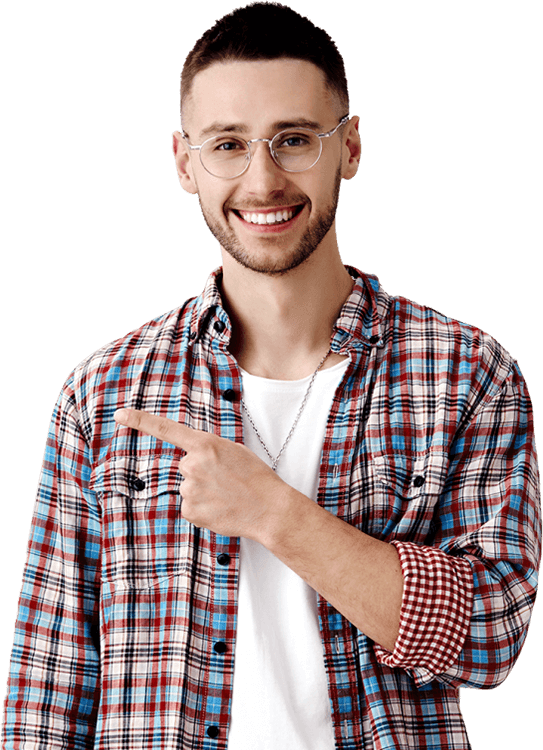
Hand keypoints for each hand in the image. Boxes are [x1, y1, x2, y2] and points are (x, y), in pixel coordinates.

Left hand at [113, 408, 287, 539]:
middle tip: (226, 481)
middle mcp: (193, 464)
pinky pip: (190, 507)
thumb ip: (208, 451)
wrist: (269, 508)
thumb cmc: (256, 478)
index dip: (140, 421)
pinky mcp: (190, 511)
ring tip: (227, 496)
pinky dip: (203, 509)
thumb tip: (192, 459)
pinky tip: (221, 509)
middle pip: (186, 466)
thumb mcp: (234, 452)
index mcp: (205, 445)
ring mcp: (190, 489)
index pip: (166, 429)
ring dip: (204, 493)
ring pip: (189, 488)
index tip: (119, 415)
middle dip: (201, 473)